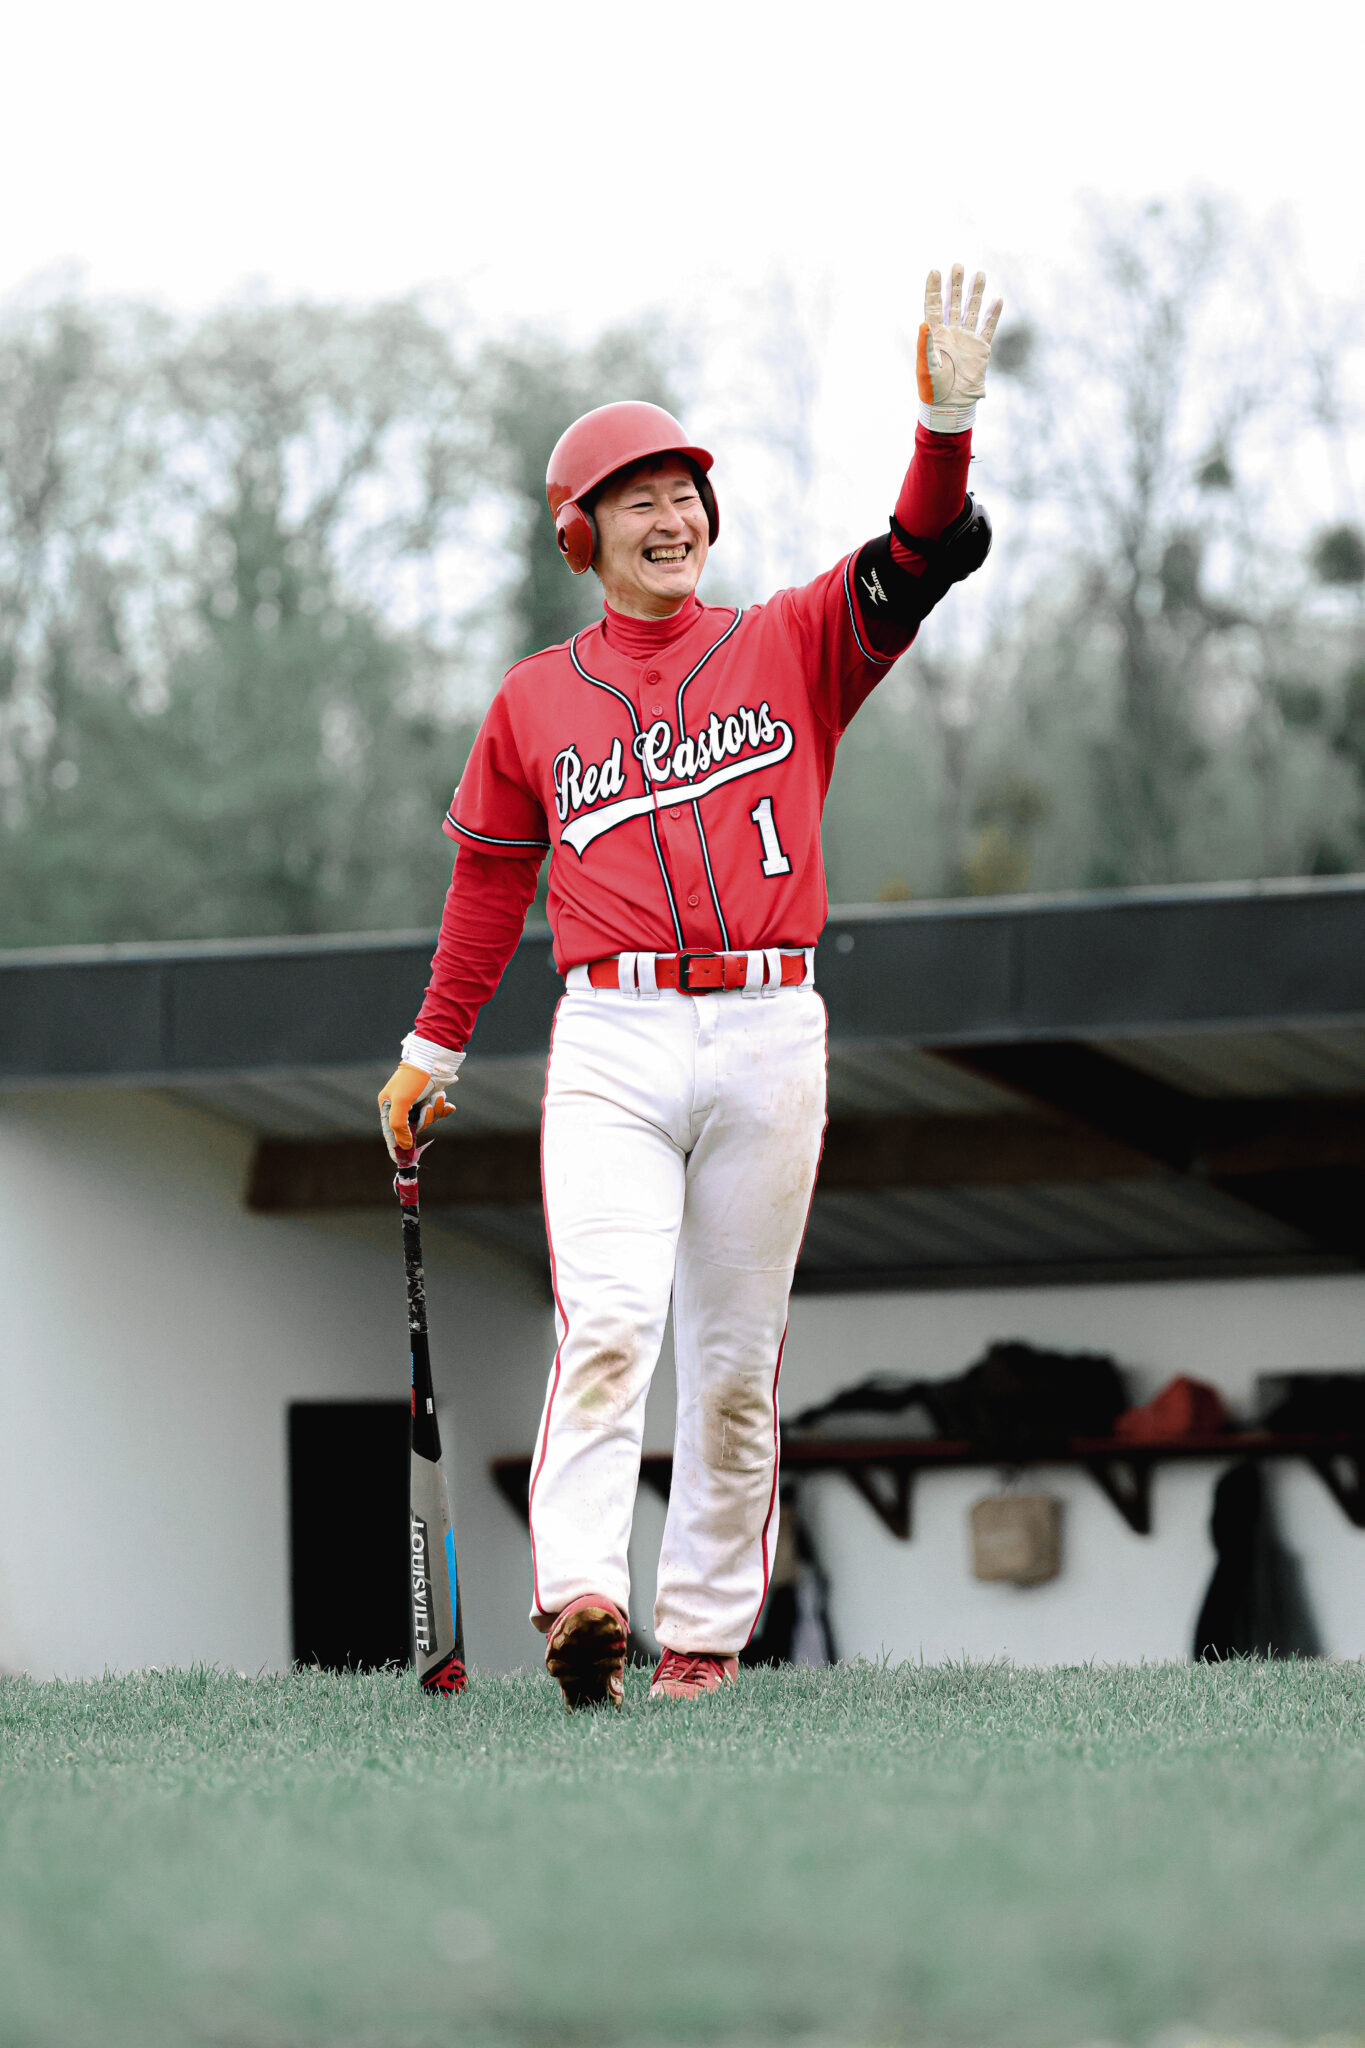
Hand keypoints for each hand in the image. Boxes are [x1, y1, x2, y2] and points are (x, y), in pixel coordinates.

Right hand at [378, 1062, 454, 1163]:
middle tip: (426, 1109)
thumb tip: (404, 1145)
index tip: (400, 1161)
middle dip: (423, 1121)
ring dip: (435, 1112)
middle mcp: (401, 1105)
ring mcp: (417, 1102)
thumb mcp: (401, 1102)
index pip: (391, 1132)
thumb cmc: (413, 1079)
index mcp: (388, 1105)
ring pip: (427, 1120)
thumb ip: (399, 1125)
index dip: (396, 1146)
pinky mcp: (430, 1098)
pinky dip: (443, 1109)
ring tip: (436, 1099)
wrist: (432, 1059)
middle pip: (412, 1128)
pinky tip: (448, 1104)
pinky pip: (437, 1113)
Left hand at [918, 264, 1002, 427]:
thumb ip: (924, 345)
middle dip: (956, 285)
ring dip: (975, 293)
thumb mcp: (926, 367)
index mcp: (935, 336)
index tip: (934, 271)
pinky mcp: (981, 349)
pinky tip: (997, 299)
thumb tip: (923, 322)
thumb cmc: (933, 389)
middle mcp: (951, 334)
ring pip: (972, 311)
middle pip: (953, 303)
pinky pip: (988, 328)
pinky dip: (993, 314)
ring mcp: (966, 340)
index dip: (933, 289)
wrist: (951, 406)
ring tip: (979, 274)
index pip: (933, 307)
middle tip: (958, 266)